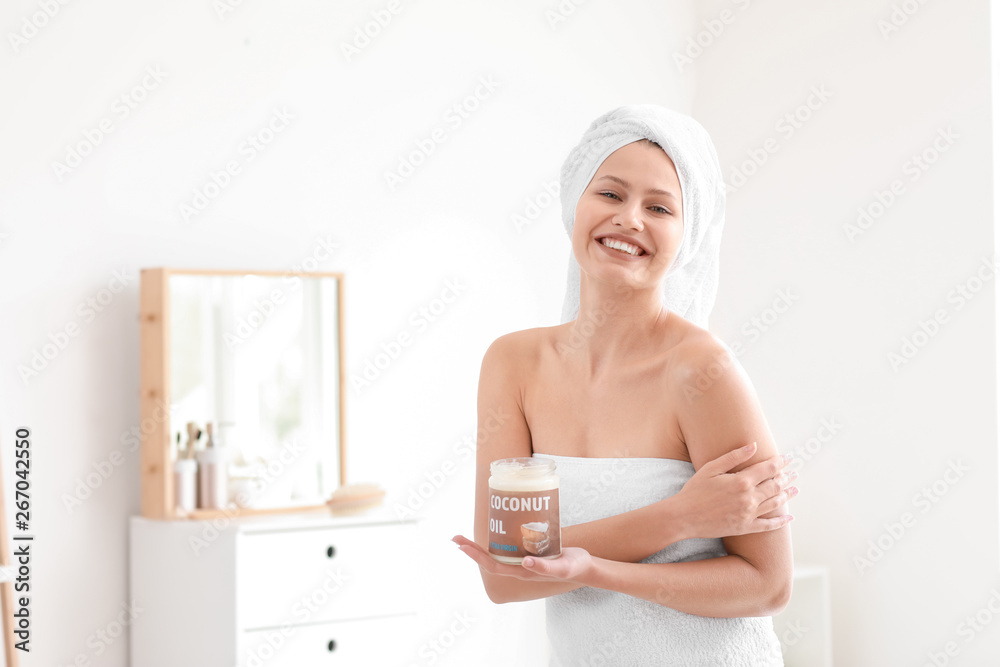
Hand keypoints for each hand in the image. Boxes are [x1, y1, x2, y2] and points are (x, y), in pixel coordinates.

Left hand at [452, 535, 593, 581]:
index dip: (476, 556)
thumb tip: (524, 563)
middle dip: (472, 549)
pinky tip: (497, 527)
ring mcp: (524, 560)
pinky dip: (500, 537)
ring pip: (498, 553)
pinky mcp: (531, 551)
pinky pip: (510, 545)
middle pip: (490, 559)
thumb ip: (545, 568)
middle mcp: (520, 567)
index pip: (493, 566)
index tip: (461, 546)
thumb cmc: (575, 568)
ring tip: (467, 534)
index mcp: (523, 573)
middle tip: (456, 537)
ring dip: (481, 545)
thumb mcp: (562, 568)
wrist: (587, 567)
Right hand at [673, 442, 796, 538]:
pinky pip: (768, 525)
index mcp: (741, 481)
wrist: (684, 517)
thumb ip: (734, 457)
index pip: (768, 469)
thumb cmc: (694, 490)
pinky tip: (789, 517)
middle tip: (794, 473)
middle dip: (786, 478)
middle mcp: (749, 498)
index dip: (780, 463)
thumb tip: (754, 445)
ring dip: (787, 495)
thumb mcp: (711, 468)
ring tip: (795, 489)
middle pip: (775, 486)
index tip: (788, 458)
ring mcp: (748, 514)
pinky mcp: (745, 528)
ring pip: (775, 503)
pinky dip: (781, 522)